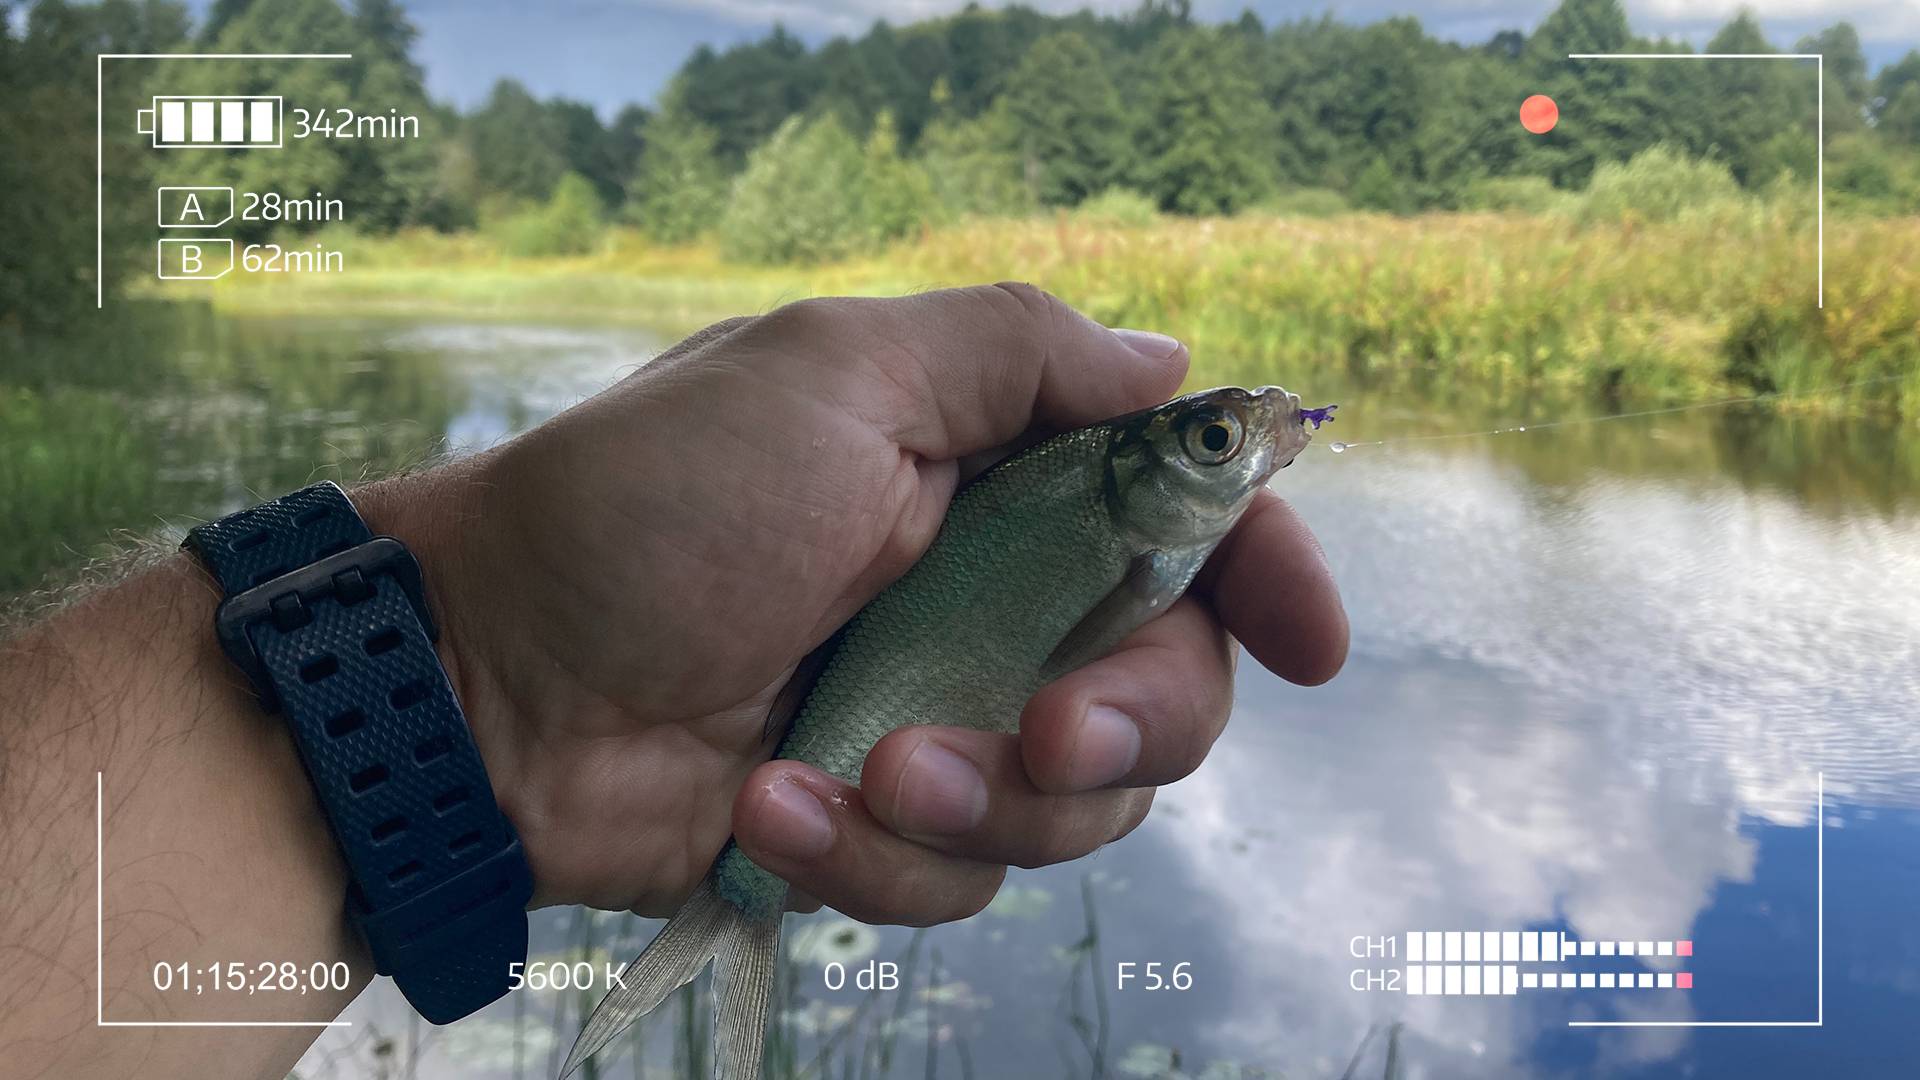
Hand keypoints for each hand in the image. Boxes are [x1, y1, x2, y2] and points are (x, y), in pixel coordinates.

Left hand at [360, 284, 1347, 921]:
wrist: (488, 677)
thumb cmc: (649, 503)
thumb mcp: (835, 372)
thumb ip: (1021, 356)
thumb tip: (1173, 368)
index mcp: (995, 479)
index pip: (1186, 520)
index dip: (1267, 574)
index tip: (1312, 642)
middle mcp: (989, 601)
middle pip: (1169, 688)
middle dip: (1130, 726)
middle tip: (1046, 735)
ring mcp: (938, 720)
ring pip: (1077, 809)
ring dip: (980, 806)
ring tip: (857, 772)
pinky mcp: (876, 825)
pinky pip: (959, 883)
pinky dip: (871, 858)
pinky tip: (770, 806)